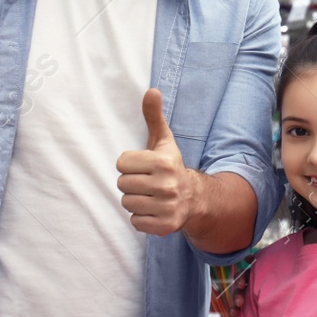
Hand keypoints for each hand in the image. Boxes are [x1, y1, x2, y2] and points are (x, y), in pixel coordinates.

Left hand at [118, 88, 197, 236]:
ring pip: (127, 203)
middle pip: (122, 184)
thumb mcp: (163, 141)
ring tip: (150, 196)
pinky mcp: (165, 226)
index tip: (144, 166)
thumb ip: (154, 116)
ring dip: (135, 200)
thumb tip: (151, 90)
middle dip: (132, 182)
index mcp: (163, 162)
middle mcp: (166, 185)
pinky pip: (135, 221)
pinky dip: (141, 217)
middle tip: (147, 182)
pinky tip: (153, 209)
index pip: (121, 164)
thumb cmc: (170, 166)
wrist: (194, 198)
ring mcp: (166, 207)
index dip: (130, 165)